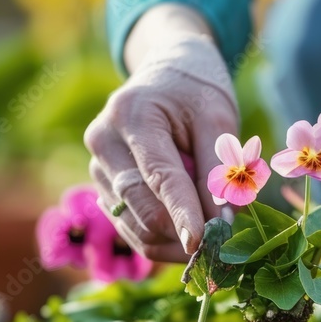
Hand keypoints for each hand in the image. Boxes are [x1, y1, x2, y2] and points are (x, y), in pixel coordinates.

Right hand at [85, 5, 238, 260]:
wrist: (166, 77)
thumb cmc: (196, 94)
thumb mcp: (217, 119)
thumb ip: (219, 170)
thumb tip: (222, 224)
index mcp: (132, 114)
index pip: (159, 177)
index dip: (183, 214)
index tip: (202, 244)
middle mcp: (103, 142)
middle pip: (143, 209)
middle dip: (184, 232)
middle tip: (223, 242)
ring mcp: (97, 169)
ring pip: (137, 229)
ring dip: (177, 243)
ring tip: (211, 235)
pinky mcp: (102, 191)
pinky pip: (133, 232)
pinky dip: (165, 242)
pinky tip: (189, 234)